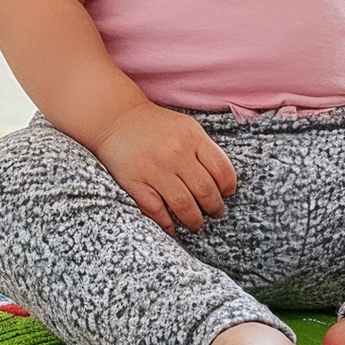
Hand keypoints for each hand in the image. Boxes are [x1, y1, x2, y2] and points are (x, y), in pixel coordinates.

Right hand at [94, 102, 239, 233]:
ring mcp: (153, 168)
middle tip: (214, 213)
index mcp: (191, 136)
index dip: (228, 187)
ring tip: (196, 223)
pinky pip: (155, 210)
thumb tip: (223, 183)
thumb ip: (203, 150)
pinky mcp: (134, 181)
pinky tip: (172, 227)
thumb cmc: (155, 126)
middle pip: (205, 190)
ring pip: (183, 204)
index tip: (226, 194)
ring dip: (194, 220)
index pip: (221, 169)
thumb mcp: (185, 128)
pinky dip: (166, 223)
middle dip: (214, 207)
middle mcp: (175, 152)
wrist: (116, 118)